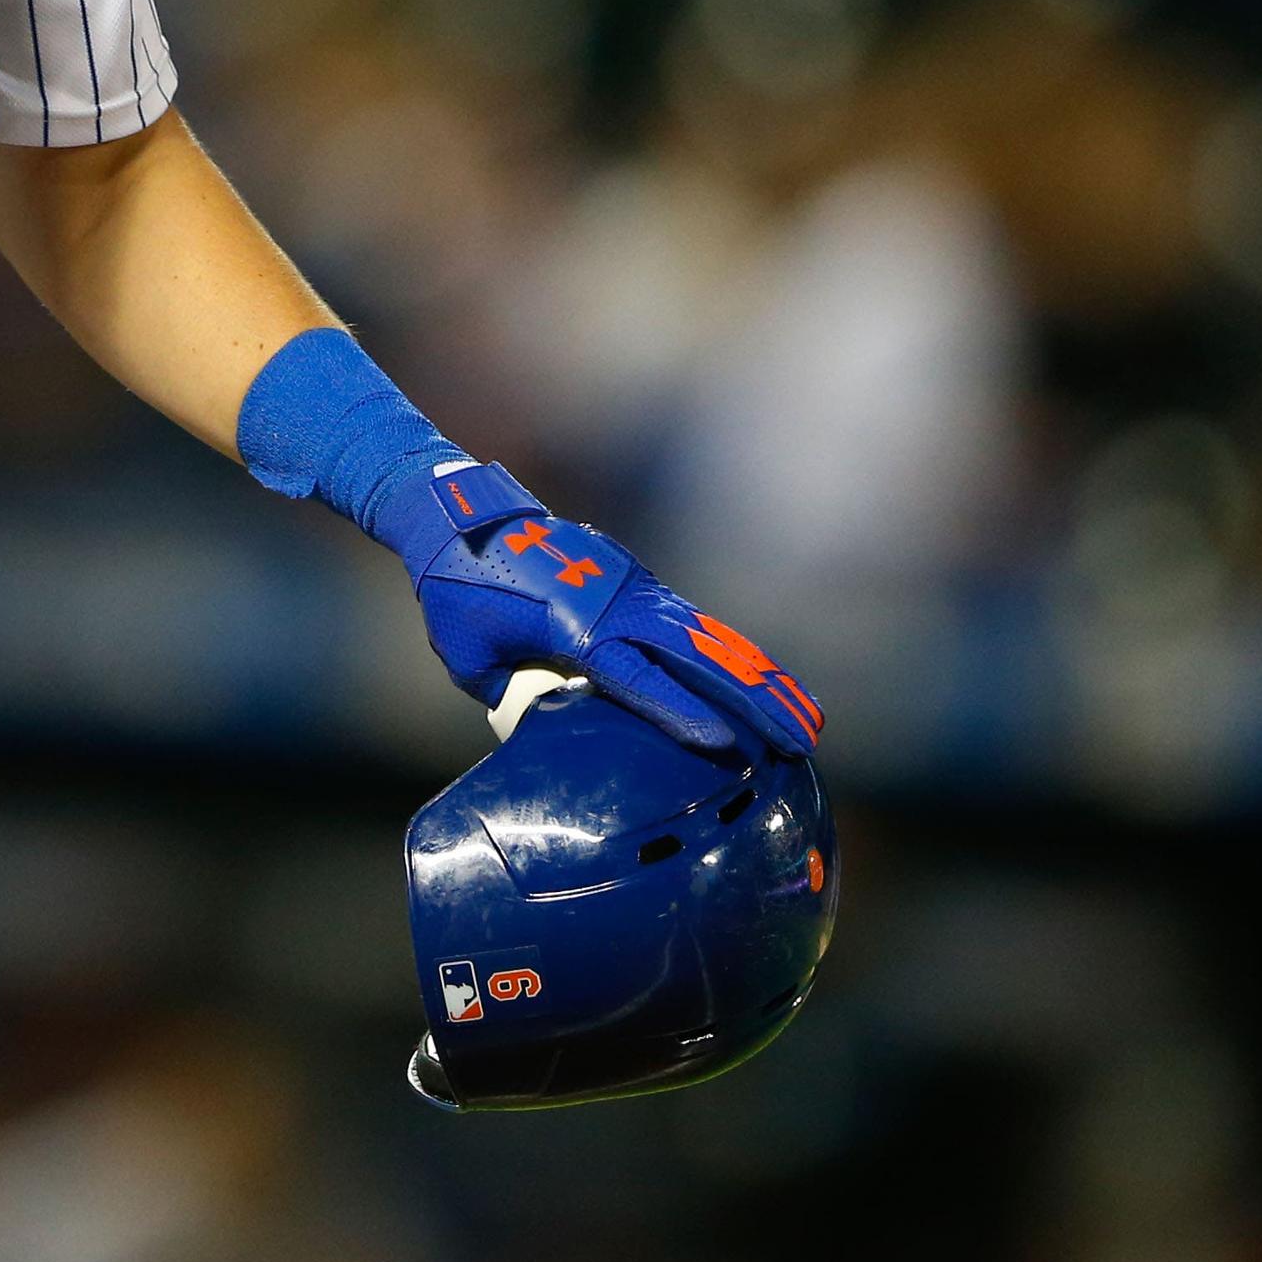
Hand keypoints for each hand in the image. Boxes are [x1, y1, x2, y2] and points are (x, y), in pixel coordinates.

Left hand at [381, 461, 821, 761]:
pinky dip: (732, 654)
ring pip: (708, 639)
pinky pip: (693, 624)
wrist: (459, 518)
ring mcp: (632, 586)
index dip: (680, 711)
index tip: (728, 743)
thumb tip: (554, 728)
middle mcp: (614, 601)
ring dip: (760, 679)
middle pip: (698, 657)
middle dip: (755, 701)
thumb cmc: (455, 594)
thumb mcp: (472, 659)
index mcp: (571, 623)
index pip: (636, 677)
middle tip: (804, 739)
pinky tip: (764, 681)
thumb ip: (519, 696)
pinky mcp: (636, 582)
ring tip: (806, 719)